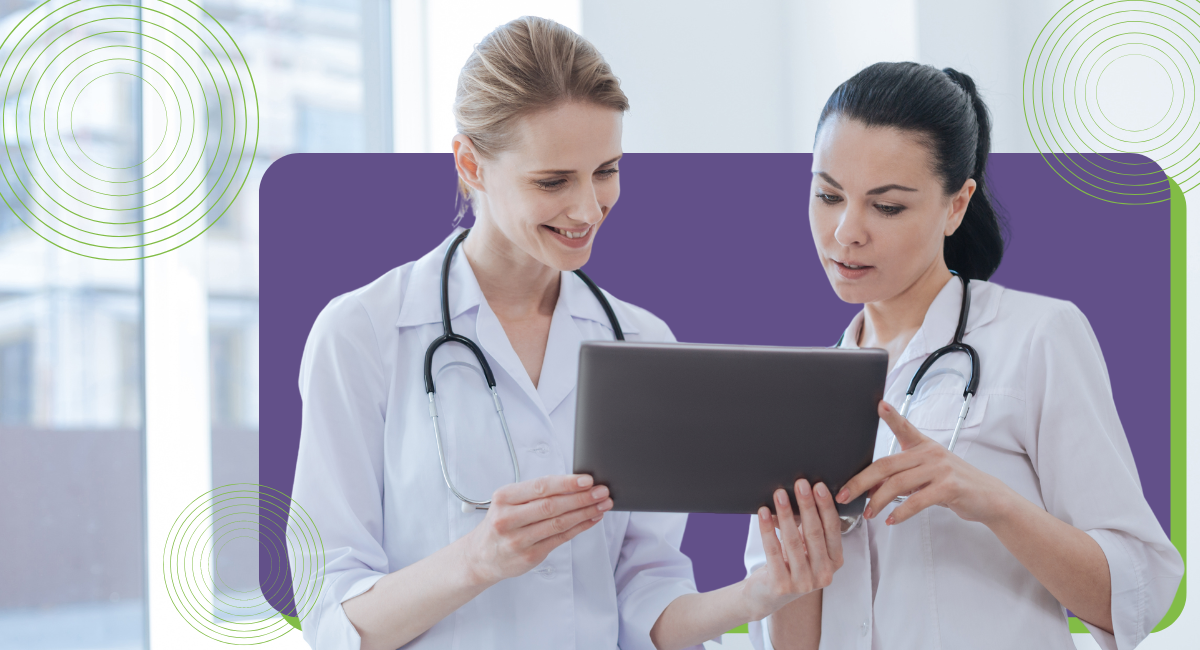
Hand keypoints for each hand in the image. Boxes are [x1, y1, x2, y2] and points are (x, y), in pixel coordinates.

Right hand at [460, 474, 611, 585]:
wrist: (481, 556)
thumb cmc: (501, 523)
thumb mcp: (508, 502)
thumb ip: (536, 493)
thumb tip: (574, 483)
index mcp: (504, 498)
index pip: (541, 487)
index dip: (566, 483)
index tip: (587, 480)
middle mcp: (508, 519)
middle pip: (552, 506)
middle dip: (581, 498)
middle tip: (601, 492)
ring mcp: (518, 540)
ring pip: (558, 523)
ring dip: (585, 512)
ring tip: (602, 504)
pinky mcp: (529, 556)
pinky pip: (560, 538)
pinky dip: (579, 527)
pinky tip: (591, 519)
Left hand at [741, 478, 843, 620]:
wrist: (766, 595)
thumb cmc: (789, 564)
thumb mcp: (805, 547)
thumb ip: (808, 526)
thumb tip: (803, 493)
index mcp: (835, 561)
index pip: (833, 529)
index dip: (826, 506)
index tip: (819, 486)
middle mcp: (824, 574)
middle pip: (815, 533)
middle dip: (807, 505)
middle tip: (800, 484)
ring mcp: (804, 582)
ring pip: (793, 540)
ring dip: (785, 514)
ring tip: (779, 494)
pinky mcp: (782, 585)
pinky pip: (773, 551)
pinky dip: (768, 529)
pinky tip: (763, 513)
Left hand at [835, 400, 1013, 525]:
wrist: (989, 498)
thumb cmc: (953, 485)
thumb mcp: (927, 475)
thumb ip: (902, 477)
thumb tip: (870, 489)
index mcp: (923, 446)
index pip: (904, 428)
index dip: (891, 416)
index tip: (879, 404)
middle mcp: (931, 453)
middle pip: (887, 465)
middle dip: (861, 481)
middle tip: (844, 494)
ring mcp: (941, 469)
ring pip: (898, 484)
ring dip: (878, 501)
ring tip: (868, 514)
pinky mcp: (950, 487)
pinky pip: (917, 500)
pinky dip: (901, 512)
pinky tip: (891, 520)